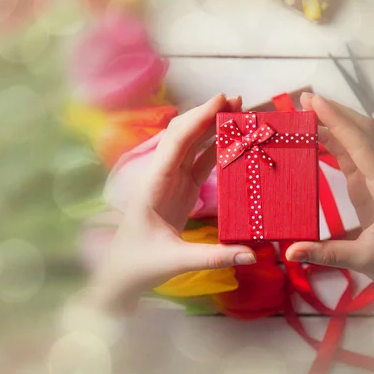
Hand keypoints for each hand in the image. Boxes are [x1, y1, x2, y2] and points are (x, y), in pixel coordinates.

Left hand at [87, 94, 254, 314]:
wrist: (123, 273)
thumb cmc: (141, 264)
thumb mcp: (176, 261)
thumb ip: (214, 257)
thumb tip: (251, 254)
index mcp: (154, 184)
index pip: (176, 142)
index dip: (198, 119)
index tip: (221, 100)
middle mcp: (162, 175)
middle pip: (185, 135)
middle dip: (208, 115)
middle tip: (237, 101)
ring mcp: (172, 181)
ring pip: (193, 145)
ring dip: (213, 128)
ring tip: (239, 113)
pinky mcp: (182, 190)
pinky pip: (200, 162)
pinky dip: (216, 149)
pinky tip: (234, 142)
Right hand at [286, 94, 373, 324]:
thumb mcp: (363, 260)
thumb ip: (326, 254)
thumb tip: (289, 251)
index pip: (363, 147)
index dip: (338, 123)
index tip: (315, 102)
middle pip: (364, 133)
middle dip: (337, 113)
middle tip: (306, 99)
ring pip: (360, 141)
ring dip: (336, 124)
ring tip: (307, 111)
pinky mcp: (371, 186)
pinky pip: (353, 157)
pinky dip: (335, 143)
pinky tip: (317, 136)